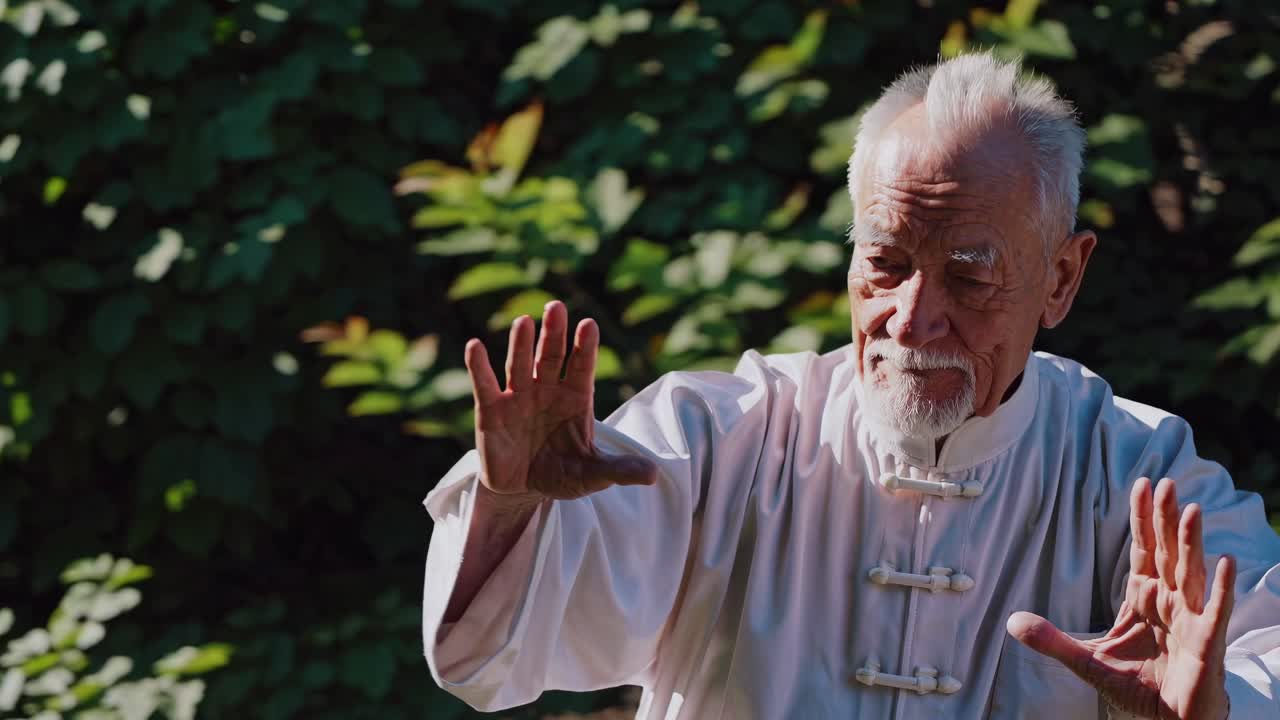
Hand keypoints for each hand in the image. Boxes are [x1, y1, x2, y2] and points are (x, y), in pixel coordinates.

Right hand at [464, 300, 656, 502]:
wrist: (522, 490)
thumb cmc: (562, 474)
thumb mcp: (592, 475)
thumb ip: (619, 470)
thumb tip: (654, 475)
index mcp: (575, 398)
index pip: (582, 366)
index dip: (584, 347)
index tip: (588, 325)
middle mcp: (548, 390)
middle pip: (551, 356)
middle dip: (554, 333)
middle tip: (556, 307)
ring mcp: (518, 397)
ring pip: (521, 364)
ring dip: (521, 344)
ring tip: (524, 322)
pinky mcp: (491, 410)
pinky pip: (485, 384)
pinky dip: (479, 366)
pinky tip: (475, 346)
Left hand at [1007, 477, 1235, 719]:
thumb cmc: (1137, 686)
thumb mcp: (1086, 660)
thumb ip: (1052, 640)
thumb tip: (1012, 622)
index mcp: (1144, 596)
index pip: (1144, 548)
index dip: (1143, 517)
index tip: (1143, 484)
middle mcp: (1169, 600)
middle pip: (1168, 551)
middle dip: (1166, 518)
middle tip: (1167, 482)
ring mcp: (1191, 618)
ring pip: (1191, 572)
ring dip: (1192, 542)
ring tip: (1191, 509)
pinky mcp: (1207, 641)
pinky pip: (1215, 610)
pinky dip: (1220, 587)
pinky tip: (1225, 562)